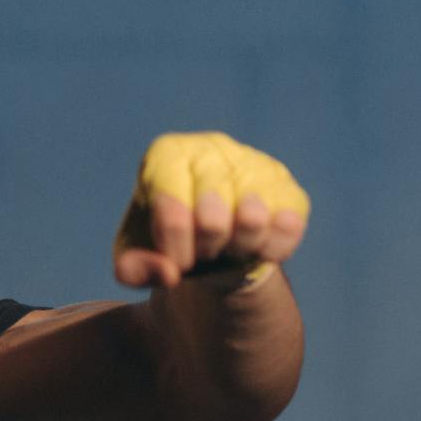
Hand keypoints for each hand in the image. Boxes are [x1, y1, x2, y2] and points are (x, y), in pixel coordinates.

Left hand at [113, 131, 310, 289]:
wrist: (210, 241)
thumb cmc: (167, 241)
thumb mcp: (135, 257)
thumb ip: (132, 269)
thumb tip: (167, 272)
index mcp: (166, 155)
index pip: (172, 206)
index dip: (175, 247)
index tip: (177, 260)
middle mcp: (211, 148)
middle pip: (212, 217)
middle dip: (206, 249)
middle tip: (205, 251)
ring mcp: (253, 163)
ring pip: (253, 218)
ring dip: (238, 248)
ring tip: (230, 247)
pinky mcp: (286, 187)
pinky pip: (288, 225)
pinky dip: (270, 250)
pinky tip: (256, 249)